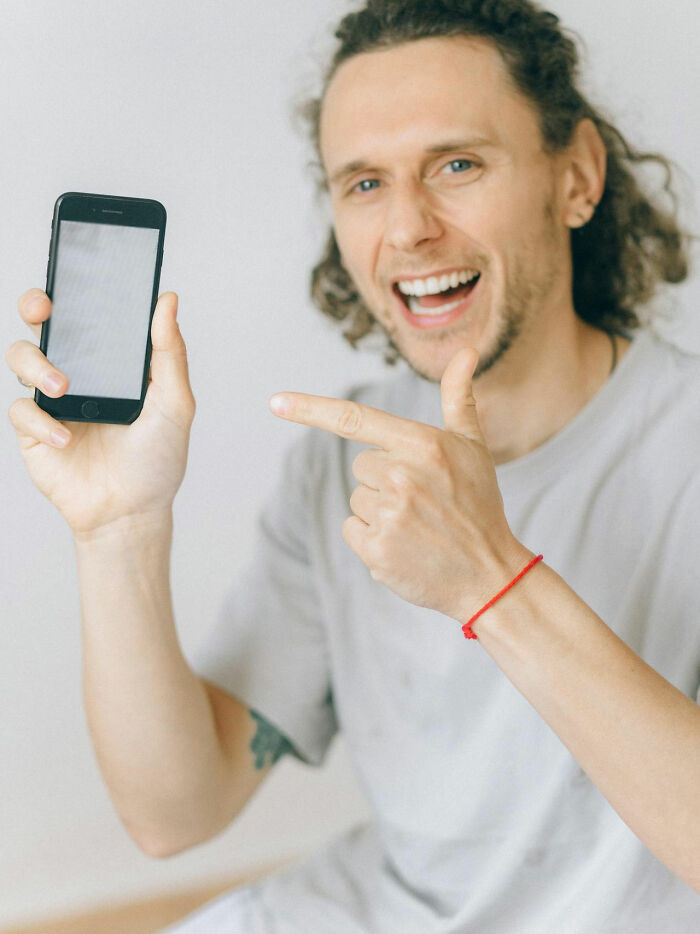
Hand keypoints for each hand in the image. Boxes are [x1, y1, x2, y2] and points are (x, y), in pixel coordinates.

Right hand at [6, 289, 195, 536]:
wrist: (133, 512)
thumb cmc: (157, 458)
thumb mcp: (175, 404)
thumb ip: (169, 353)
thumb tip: (167, 299)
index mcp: (111, 361)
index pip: (88, 313)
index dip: (76, 287)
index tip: (75, 268)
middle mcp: (78, 372)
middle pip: (42, 324)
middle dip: (35, 305)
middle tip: (45, 309)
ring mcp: (52, 400)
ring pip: (20, 357)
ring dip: (38, 365)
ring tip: (64, 389)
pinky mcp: (34, 431)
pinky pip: (22, 411)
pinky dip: (42, 423)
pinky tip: (68, 440)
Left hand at [269, 347, 526, 622]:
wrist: (489, 573)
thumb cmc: (478, 503)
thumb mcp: (472, 447)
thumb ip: (458, 398)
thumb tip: (466, 351)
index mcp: (422, 445)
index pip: (354, 418)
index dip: (310, 409)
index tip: (275, 402)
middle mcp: (402, 476)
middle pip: (361, 466)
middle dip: (385, 480)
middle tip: (422, 500)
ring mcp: (389, 516)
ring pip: (358, 499)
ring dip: (380, 511)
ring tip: (418, 525)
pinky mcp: (377, 551)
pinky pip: (352, 530)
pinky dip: (372, 539)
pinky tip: (405, 545)